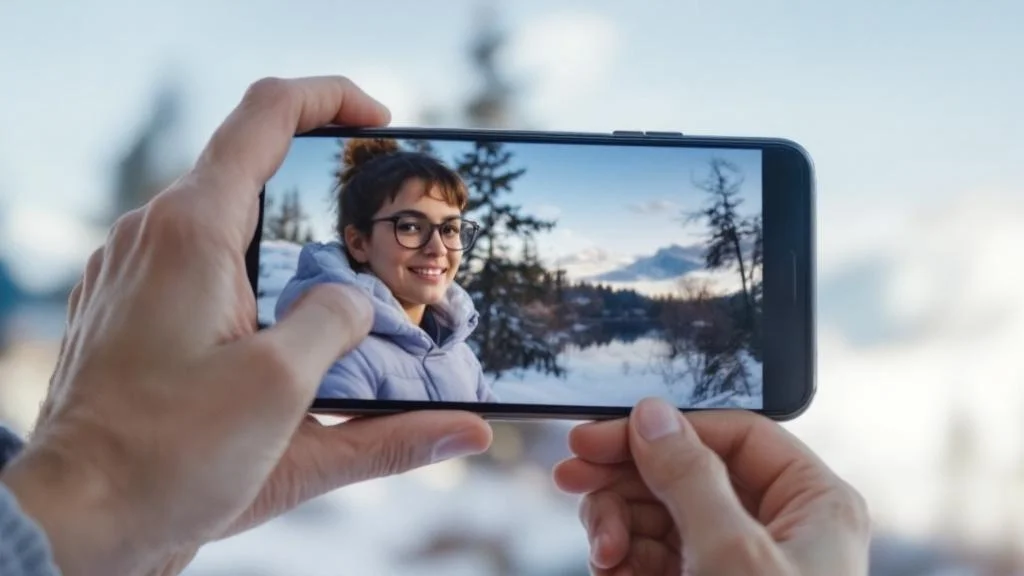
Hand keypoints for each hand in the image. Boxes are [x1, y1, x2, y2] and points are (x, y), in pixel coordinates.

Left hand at [0, 76, 491, 575]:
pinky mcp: (132, 312)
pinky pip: (202, 270)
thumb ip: (357, 342)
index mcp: (193, 231)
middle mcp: (155, 237)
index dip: (334, 99)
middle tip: (377, 223)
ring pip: (227, 224)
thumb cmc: (166, 457)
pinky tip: (284, 333)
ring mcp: (135, 273)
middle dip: (319, 184)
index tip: (382, 124)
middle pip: (249, 167)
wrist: (75, 520)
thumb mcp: (284, 394)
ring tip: (340, 289)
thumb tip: (452, 396)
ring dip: (288, 239)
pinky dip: (254, 279)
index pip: (268, 115)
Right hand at [553, 398, 869, 574]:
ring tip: (603, 551)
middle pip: (685, 469)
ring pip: (659, 511)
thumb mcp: (733, 555)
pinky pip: (651, 554)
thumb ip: (691, 478)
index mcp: (811, 503)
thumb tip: (655, 415)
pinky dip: (622, 557)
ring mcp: (735, 561)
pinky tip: (609, 568)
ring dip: (618, 523)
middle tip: (572, 478)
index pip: (732, 434)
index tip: (599, 437)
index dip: (664, 429)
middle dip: (627, 478)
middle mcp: (775, 526)